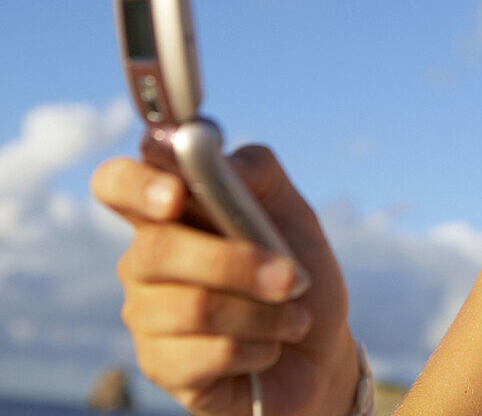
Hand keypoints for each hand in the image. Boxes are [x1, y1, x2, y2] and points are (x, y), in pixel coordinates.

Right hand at [92, 146, 359, 415]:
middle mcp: (145, 259)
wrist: (321, 348)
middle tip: (291, 278)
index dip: (136, 185)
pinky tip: (270, 348)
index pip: (117, 183)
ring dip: (263, 313)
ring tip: (294, 318)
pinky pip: (205, 354)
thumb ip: (257, 174)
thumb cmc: (298, 271)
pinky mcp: (160, 364)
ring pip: (193, 306)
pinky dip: (258, 348)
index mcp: (170, 210)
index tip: (177, 196)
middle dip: (237, 263)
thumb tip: (219, 159)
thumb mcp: (293, 211)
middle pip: (158, 249)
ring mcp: (146, 313)